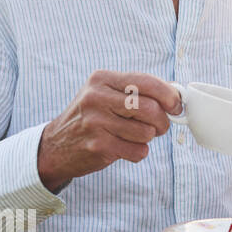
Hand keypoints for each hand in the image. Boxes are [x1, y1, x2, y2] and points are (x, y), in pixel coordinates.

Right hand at [37, 71, 179, 189]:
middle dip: (162, 121)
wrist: (55, 146)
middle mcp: (96, 98)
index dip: (169, 95)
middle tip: (159, 127)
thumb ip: (138, 90)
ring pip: (146, 132)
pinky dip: (138, 152)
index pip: (147, 82)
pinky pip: (138, 151)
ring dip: (148, 138)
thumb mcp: (106, 94)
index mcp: (102, 79)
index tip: (176, 106)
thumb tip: (176, 95)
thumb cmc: (91, 117)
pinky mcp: (98, 146)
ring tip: (134, 136)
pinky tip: (123, 147)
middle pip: (150, 109)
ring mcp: (96, 123)